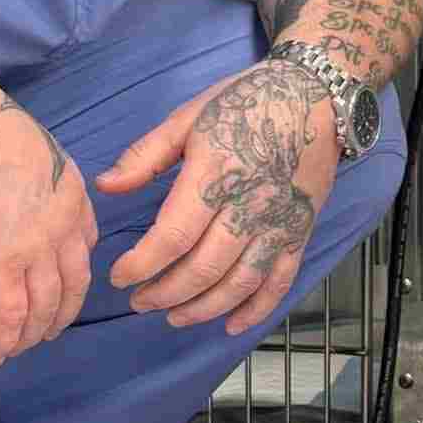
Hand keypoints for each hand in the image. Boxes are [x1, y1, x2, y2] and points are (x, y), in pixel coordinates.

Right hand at [0, 96, 97, 366]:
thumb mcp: (20, 145)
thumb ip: (22, 175)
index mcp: (72, 189)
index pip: (85, 239)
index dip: (75, 265)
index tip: (65, 280)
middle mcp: (64, 224)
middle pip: (74, 280)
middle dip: (64, 309)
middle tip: (51, 329)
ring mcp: (36, 248)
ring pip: (45, 304)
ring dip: (34, 331)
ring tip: (21, 348)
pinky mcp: (0, 265)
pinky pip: (9, 315)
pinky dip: (4, 340)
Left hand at [98, 60, 338, 336]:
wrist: (318, 96)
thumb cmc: (247, 101)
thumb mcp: (190, 116)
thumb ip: (146, 156)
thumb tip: (104, 186)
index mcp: (218, 173)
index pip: (174, 235)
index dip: (142, 264)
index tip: (118, 276)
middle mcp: (251, 205)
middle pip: (204, 268)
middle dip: (165, 293)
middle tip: (139, 301)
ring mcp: (279, 223)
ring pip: (240, 282)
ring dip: (203, 308)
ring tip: (173, 316)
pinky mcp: (300, 231)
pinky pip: (279, 281)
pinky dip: (257, 309)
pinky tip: (231, 325)